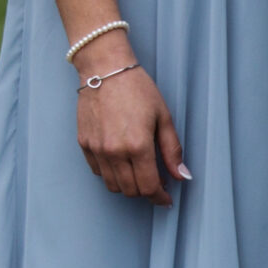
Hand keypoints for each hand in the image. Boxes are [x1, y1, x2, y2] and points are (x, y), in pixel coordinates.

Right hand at [73, 36, 188, 204]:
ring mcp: (97, 149)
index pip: (149, 187)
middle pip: (130, 190)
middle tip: (155, 182)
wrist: (104, 68)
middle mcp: (115, 152)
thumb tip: (182, 176)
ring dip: (128, 186)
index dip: (160, 197)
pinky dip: (111, 174)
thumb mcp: (163, 117)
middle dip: (145, 192)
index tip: (166, 198)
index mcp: (138, 146)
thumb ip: (172, 150)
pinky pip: (98, 172)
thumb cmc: (137, 88)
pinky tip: (120, 162)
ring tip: (137, 173)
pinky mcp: (84, 144)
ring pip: (113, 185)